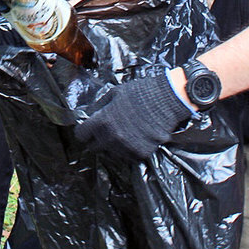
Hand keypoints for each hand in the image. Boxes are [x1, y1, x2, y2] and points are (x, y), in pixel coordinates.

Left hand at [75, 71, 192, 158]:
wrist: (167, 100)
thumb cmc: (140, 93)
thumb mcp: (114, 93)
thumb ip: (99, 107)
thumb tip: (89, 115)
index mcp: (103, 121)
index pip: (81, 135)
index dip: (83, 131)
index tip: (87, 130)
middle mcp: (112, 137)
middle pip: (94, 147)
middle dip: (97, 139)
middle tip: (106, 130)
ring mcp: (127, 147)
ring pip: (112, 152)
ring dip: (114, 144)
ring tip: (125, 131)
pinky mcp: (141, 152)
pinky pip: (129, 155)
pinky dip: (130, 148)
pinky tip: (136, 136)